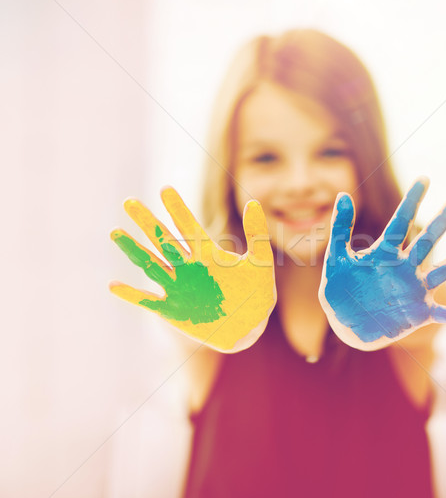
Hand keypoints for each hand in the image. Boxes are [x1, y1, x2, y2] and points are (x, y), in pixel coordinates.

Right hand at [110, 187, 275, 352]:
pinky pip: (147, 301)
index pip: (188, 226)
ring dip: (133, 249)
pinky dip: (131, 294)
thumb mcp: (261, 262)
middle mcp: (188, 267)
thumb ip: (257, 235)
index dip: (177, 209)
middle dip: (147, 221)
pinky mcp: (172, 310)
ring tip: (115, 231)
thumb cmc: (257, 293)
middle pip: (163, 240)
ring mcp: (177, 287)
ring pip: (150, 264)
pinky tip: (113, 284)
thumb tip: (252, 203)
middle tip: (129, 202)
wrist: (250, 327)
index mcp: (207, 254)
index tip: (165, 189)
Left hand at [318, 177, 445, 350]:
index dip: (411, 201)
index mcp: (385, 254)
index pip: (400, 222)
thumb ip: (340, 229)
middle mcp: (405, 268)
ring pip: (445, 270)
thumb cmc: (340, 291)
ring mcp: (415, 290)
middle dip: (443, 218)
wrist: (346, 326)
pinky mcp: (420, 314)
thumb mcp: (337, 259)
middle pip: (428, 239)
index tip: (424, 179)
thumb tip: (343, 194)